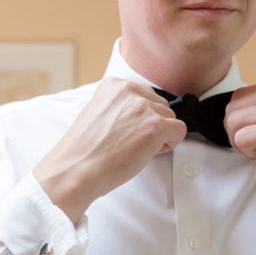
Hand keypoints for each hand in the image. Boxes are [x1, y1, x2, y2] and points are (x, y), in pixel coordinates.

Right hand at [34, 78, 186, 221]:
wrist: (76, 169)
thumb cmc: (84, 150)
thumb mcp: (99, 113)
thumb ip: (120, 107)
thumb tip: (142, 116)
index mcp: (114, 84)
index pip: (145, 96)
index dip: (139, 118)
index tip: (124, 131)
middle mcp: (130, 90)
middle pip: (160, 106)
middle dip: (151, 125)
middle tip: (129, 142)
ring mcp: (143, 107)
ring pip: (171, 119)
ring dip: (159, 136)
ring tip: (134, 149)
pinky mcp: (155, 126)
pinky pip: (179, 131)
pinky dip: (169, 144)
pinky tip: (147, 153)